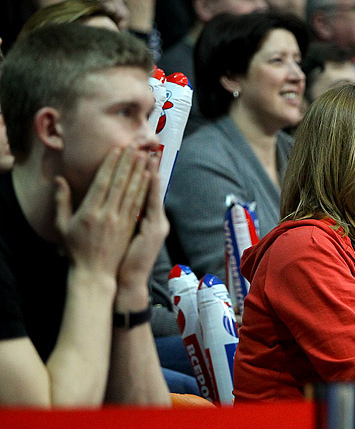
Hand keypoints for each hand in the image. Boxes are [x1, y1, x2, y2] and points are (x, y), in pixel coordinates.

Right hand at [55, 147, 149, 277]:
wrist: (94, 274)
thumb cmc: (75, 250)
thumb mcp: (62, 226)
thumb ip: (61, 201)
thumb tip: (59, 179)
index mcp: (89, 212)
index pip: (102, 183)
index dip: (110, 165)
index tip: (117, 150)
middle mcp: (106, 214)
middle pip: (119, 183)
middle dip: (127, 163)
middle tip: (134, 146)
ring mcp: (120, 221)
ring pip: (131, 192)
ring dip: (138, 172)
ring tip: (144, 156)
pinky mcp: (130, 228)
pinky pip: (138, 205)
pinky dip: (144, 190)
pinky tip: (148, 178)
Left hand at [117, 154, 168, 291]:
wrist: (128, 281)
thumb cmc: (124, 261)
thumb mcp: (129, 237)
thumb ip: (130, 218)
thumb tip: (123, 202)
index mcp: (150, 221)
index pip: (146, 191)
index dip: (145, 173)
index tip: (143, 155)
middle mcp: (157, 219)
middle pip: (152, 188)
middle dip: (150, 167)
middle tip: (149, 147)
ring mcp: (157, 223)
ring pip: (153, 193)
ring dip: (151, 172)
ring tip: (150, 153)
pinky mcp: (155, 229)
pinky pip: (152, 204)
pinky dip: (152, 188)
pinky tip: (151, 174)